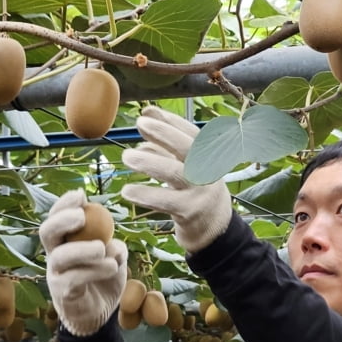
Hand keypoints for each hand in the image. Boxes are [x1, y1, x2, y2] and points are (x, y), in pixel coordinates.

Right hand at [39, 189, 127, 336]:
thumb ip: (115, 247)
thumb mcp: (114, 258)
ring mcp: (56, 274)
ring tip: (102, 248)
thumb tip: (111, 242)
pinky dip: (94, 270)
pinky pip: (74, 279)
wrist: (99, 313)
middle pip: (46, 232)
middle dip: (61, 220)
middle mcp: (55, 255)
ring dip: (82, 249)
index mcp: (65, 241)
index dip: (64, 204)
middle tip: (82, 216)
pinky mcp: (63, 293)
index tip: (81, 194)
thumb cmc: (103, 278)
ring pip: (60, 257)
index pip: (57, 217)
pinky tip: (112, 267)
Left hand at [121, 106, 231, 253]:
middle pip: (188, 148)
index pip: (192, 134)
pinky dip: (146, 194)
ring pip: (174, 173)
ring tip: (127, 156)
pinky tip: (128, 190)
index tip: (148, 112)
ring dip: (149, 162)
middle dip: (164, 133)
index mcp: (209, 158)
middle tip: (140, 124)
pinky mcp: (189, 212)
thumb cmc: (195, 192)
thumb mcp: (186, 167)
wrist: (214, 229)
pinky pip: (165, 201)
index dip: (171, 121)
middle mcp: (208, 172)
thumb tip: (145, 123)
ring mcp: (200, 193)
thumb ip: (166, 147)